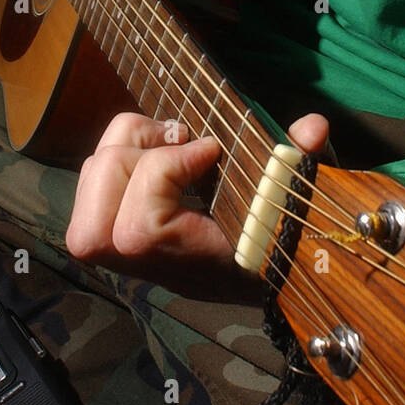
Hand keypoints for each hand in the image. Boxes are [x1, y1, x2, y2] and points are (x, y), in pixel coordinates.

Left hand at [65, 110, 330, 299]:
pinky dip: (118, 150)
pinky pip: (91, 175)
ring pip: (92, 172)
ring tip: (171, 145)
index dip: (170, 170)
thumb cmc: (273, 242)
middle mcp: (138, 262)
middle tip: (185, 144)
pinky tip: (157, 153)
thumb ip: (297, 166)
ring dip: (130, 144)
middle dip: (145, 148)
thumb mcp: (288, 208)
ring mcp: (116, 245)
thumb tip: (314, 125)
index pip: (137, 229)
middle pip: (105, 182)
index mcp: (182, 264)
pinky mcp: (108, 222)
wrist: (253, 279)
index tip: (212, 153)